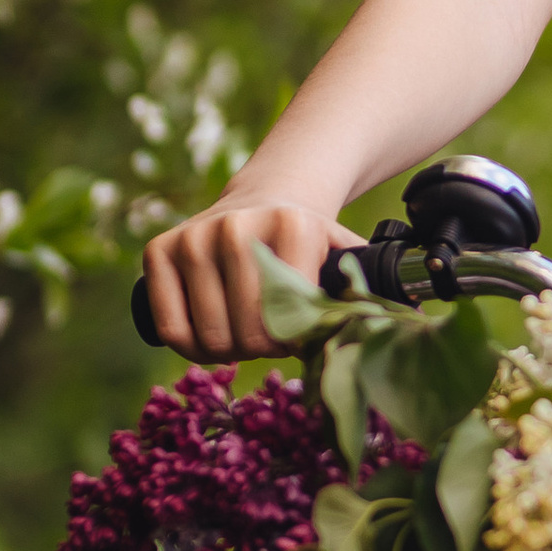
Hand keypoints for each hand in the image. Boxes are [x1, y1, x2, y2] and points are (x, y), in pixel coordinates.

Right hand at [139, 197, 358, 360]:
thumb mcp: (341, 254)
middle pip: (246, 334)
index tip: (299, 337)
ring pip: (207, 338)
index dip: (294, 343)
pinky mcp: (158, 249)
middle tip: (270, 340)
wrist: (265, 198)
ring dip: (228, 352)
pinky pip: (169, 329)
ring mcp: (192, 237)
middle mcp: (235, 227)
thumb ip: (361, 288)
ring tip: (245, 336)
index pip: (288, 321)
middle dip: (261, 350)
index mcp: (290, 226)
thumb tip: (393, 324)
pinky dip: (191, 348)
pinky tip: (211, 339)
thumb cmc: (306, 241)